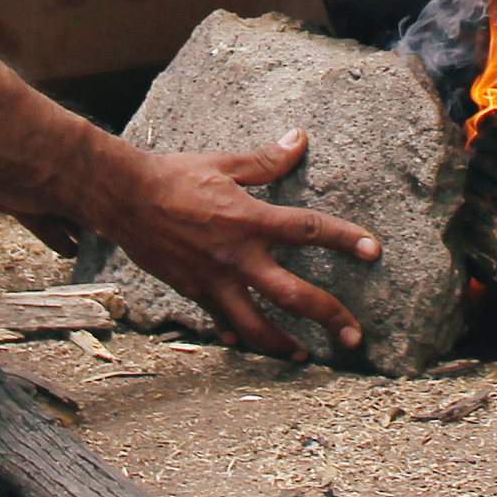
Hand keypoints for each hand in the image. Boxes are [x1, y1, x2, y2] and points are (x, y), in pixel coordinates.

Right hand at [71, 133, 379, 359]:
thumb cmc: (174, 176)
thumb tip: (298, 140)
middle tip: (355, 336)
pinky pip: (222, 320)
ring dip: (285, 344)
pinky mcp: (194, 292)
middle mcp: (238, 257)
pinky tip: (248, 344)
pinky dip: (237, 334)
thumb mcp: (223, 164)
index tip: (372, 251)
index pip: (308, 230)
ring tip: (306, 356)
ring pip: (258, 325)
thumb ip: (265, 161)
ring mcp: (215, 280)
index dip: (344, 238)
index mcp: (250, 221)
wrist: (124, 199)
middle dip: (329, 316)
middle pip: (293, 296)